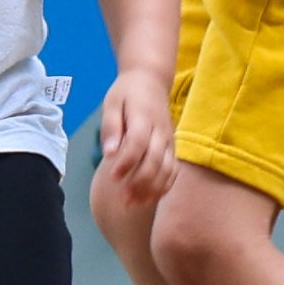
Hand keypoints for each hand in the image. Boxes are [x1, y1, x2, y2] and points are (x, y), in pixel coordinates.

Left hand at [91, 68, 174, 205]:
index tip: (113, 177)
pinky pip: (174, 170)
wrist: (151, 80)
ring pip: (167, 168)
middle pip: (155, 160)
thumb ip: (111, 127)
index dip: (127, 162)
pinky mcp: (173, 147)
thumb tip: (109, 153)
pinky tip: (150, 199)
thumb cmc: (127, 92)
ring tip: (134, 204)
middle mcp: (161, 130)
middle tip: (123, 199)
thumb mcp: (112, 102)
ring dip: (152, 189)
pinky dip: (164, 186)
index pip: (138, 143)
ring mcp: (170, 140)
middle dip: (140, 182)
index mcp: (144, 116)